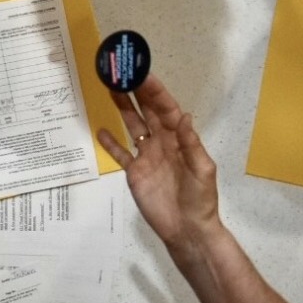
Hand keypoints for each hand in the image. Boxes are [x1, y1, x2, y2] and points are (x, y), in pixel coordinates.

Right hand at [96, 74, 223, 265]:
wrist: (188, 230)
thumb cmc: (200, 199)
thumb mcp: (202, 170)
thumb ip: (191, 143)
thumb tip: (184, 115)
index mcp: (180, 139)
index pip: (166, 109)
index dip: (154, 92)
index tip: (142, 74)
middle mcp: (162, 143)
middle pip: (147, 112)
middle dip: (135, 92)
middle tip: (121, 73)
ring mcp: (147, 157)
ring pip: (133, 126)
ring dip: (122, 108)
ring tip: (110, 89)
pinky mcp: (135, 173)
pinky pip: (121, 154)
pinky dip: (111, 143)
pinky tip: (101, 130)